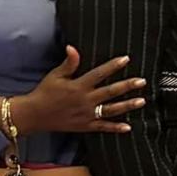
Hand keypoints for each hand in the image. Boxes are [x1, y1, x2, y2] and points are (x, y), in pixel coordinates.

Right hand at [16, 46, 145, 133]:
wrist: (34, 115)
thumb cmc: (44, 93)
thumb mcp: (55, 75)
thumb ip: (68, 63)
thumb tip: (72, 47)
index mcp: (78, 86)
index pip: (99, 74)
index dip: (113, 66)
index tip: (126, 59)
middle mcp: (85, 100)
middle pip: (110, 92)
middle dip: (127, 86)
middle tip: (142, 81)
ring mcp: (86, 114)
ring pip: (111, 110)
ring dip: (127, 105)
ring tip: (142, 101)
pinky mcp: (85, 126)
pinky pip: (102, 127)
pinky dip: (115, 128)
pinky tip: (128, 127)